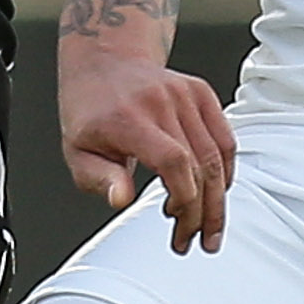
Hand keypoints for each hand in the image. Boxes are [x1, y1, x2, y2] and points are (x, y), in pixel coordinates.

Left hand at [59, 45, 234, 248]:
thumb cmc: (90, 110)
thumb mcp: (77, 151)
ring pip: (218, 155)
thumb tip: (122, 200)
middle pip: (201, 164)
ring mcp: (185, 95)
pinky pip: (226, 139)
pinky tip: (214, 195)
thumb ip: (99, 178)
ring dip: (217, 199)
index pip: (173, 161)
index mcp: (128, 119)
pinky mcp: (201, 93)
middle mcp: (161, 102)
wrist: (105, 62)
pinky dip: (225, 172)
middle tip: (196, 241)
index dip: (184, 199)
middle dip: (203, 212)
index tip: (177, 226)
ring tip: (207, 229)